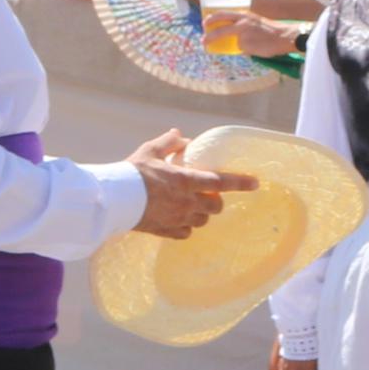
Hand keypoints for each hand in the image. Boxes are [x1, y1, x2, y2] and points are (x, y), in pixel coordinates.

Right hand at [124, 130, 254, 237]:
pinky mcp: (166, 231)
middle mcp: (186, 202)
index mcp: (186, 180)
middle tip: (207, 193)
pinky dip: (186, 227)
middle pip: (215, 206)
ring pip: (202, 221)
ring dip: (201, 213)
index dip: (241, 182)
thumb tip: (182, 136)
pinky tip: (178, 220)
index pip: (221, 182)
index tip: (256, 183)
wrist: (113, 199)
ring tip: (190, 205)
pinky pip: (186, 233)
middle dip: (216, 200)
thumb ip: (169, 142)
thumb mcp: (150, 151)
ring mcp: (177, 219)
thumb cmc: (131, 172)